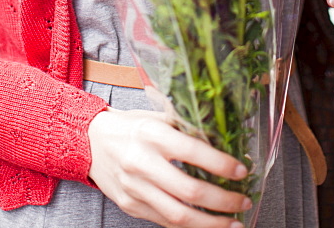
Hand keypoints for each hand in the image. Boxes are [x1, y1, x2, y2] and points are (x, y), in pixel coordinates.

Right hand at [88, 107, 251, 227]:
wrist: (90, 141)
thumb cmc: (130, 126)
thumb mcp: (156, 116)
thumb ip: (185, 126)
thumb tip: (223, 136)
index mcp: (150, 134)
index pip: (192, 151)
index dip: (221, 164)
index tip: (241, 170)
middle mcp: (141, 162)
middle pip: (189, 191)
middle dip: (223, 201)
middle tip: (243, 200)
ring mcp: (134, 188)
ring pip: (178, 215)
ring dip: (211, 224)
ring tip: (233, 223)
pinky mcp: (130, 206)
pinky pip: (165, 222)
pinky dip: (190, 226)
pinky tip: (207, 224)